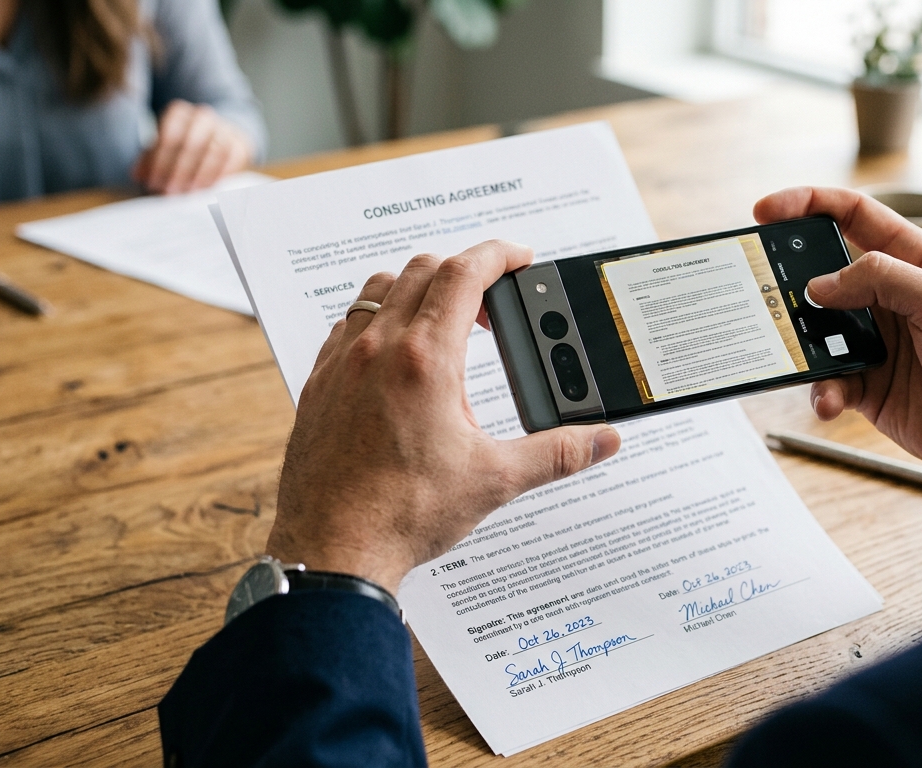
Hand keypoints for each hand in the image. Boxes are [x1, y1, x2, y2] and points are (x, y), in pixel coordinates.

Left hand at [131, 100, 251, 194]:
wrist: (217, 137)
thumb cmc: (184, 147)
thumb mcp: (163, 150)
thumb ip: (150, 160)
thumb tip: (138, 175)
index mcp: (180, 113)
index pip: (169, 136)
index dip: (160, 161)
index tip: (153, 182)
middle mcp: (203, 117)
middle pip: (192, 143)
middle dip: (179, 170)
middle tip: (169, 192)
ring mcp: (225, 128)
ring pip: (215, 150)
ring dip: (200, 174)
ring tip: (188, 193)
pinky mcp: (241, 143)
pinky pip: (234, 158)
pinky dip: (220, 174)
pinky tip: (208, 189)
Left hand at [267, 241, 621, 593]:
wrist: (333, 549)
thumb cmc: (402, 514)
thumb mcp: (495, 480)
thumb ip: (557, 453)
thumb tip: (602, 440)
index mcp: (426, 360)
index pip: (465, 273)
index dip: (499, 255)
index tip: (520, 259)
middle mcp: (379, 349)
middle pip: (423, 270)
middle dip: (465, 273)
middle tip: (492, 306)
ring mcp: (342, 363)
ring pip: (378, 289)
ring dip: (416, 289)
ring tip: (444, 323)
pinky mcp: (319, 383)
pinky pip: (347, 325)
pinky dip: (377, 320)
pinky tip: (395, 356)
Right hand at [755, 187, 921, 505]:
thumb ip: (882, 280)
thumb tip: (821, 284)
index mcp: (913, 261)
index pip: (853, 216)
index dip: (807, 205)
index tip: (766, 212)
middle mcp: (889, 297)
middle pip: (823, 273)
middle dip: (788, 279)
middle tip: (758, 287)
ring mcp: (876, 342)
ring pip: (817, 332)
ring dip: (801, 344)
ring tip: (794, 352)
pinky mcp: (868, 386)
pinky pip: (827, 381)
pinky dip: (821, 391)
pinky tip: (829, 401)